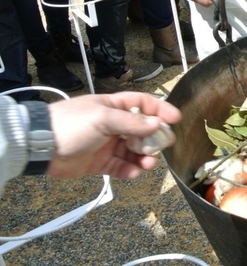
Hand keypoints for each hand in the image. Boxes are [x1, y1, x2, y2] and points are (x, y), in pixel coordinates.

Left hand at [46, 92, 181, 179]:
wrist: (39, 147)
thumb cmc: (70, 124)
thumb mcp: (103, 118)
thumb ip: (132, 123)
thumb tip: (158, 124)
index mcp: (114, 107)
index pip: (144, 104)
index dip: (160, 110)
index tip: (175, 119)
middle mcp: (114, 125)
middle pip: (143, 131)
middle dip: (154, 139)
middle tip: (163, 146)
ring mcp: (108, 144)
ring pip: (134, 151)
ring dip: (144, 158)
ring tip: (148, 164)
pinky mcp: (100, 163)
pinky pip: (121, 167)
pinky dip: (130, 171)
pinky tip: (134, 172)